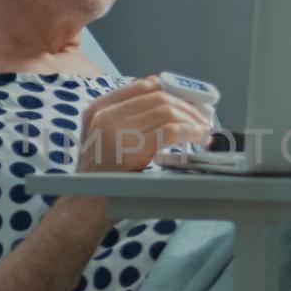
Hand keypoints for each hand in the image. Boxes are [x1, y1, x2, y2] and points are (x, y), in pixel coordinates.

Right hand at [77, 76, 211, 173]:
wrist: (85, 205)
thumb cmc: (98, 175)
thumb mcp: (100, 139)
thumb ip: (121, 119)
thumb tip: (162, 99)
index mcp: (98, 110)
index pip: (141, 86)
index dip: (171, 90)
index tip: (187, 101)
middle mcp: (106, 116)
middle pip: (158, 98)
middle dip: (186, 106)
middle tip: (202, 118)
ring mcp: (119, 132)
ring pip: (167, 111)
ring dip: (191, 119)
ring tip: (205, 130)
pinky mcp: (134, 150)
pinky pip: (170, 131)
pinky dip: (191, 132)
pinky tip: (200, 138)